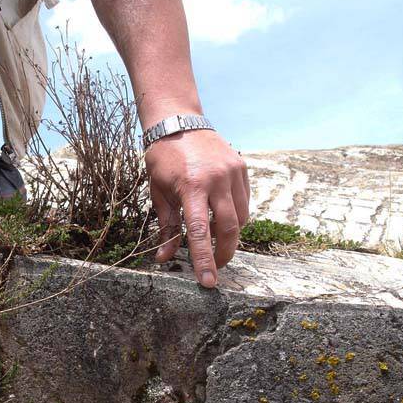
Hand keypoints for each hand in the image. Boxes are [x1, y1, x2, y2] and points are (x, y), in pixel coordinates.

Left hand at [145, 129, 249, 287]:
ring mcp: (232, 172)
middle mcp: (216, 179)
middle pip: (229, 228)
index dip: (204, 260)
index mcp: (191, 186)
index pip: (200, 232)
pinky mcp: (241, 168)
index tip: (207, 282)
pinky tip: (221, 217)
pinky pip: (243, 202)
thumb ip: (165, 228)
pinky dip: (235, 216)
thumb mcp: (158, 193)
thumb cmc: (163, 159)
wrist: (178, 121)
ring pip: (240, 217)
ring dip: (229, 234)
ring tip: (214, 238)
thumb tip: (163, 259)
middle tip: (215, 267)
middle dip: (224, 253)